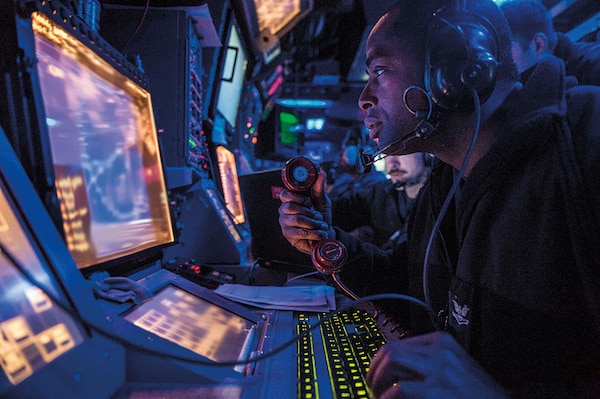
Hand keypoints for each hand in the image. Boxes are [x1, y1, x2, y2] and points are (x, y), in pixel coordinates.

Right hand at [278, 171, 333, 253]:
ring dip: (314, 223)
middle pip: (290, 207)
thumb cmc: (321, 216)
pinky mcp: (289, 236)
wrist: (325, 234)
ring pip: (297, 220)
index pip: (285, 194)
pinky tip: (320, 233)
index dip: (297, 197)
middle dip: (309, 212)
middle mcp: (284, 211)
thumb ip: (319, 188)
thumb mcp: (322, 201)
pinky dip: (314, 233)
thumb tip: (321, 173)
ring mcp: (285, 224)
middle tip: (318, 216)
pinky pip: (300, 233)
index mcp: (290, 200)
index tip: (309, 201)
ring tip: (322, 225)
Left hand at [367, 331, 507, 398]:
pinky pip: (398, 390)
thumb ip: (427, 367)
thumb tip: (396, 375)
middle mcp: (440, 351)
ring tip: (379, 397)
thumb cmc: (480, 397)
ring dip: (377, 382)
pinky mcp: (436, 391)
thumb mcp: (454, 371)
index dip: (381, 361)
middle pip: (390, 349)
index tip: (377, 375)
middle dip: (374, 370)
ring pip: (391, 362)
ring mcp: (439, 370)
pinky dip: (387, 398)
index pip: (399, 344)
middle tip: (372, 388)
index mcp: (443, 344)